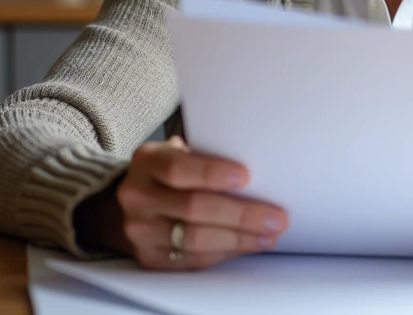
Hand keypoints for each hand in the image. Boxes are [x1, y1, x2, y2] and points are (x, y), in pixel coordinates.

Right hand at [75, 136, 287, 269]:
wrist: (136, 201)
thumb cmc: (171, 172)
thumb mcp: (180, 152)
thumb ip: (208, 156)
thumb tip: (259, 169)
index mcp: (147, 160)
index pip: (177, 168)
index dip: (212, 173)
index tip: (246, 176)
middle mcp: (137, 195)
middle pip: (193, 208)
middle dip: (241, 214)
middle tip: (275, 216)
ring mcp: (140, 230)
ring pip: (196, 239)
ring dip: (239, 238)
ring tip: (268, 233)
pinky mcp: (149, 257)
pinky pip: (192, 259)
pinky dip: (225, 253)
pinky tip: (247, 245)